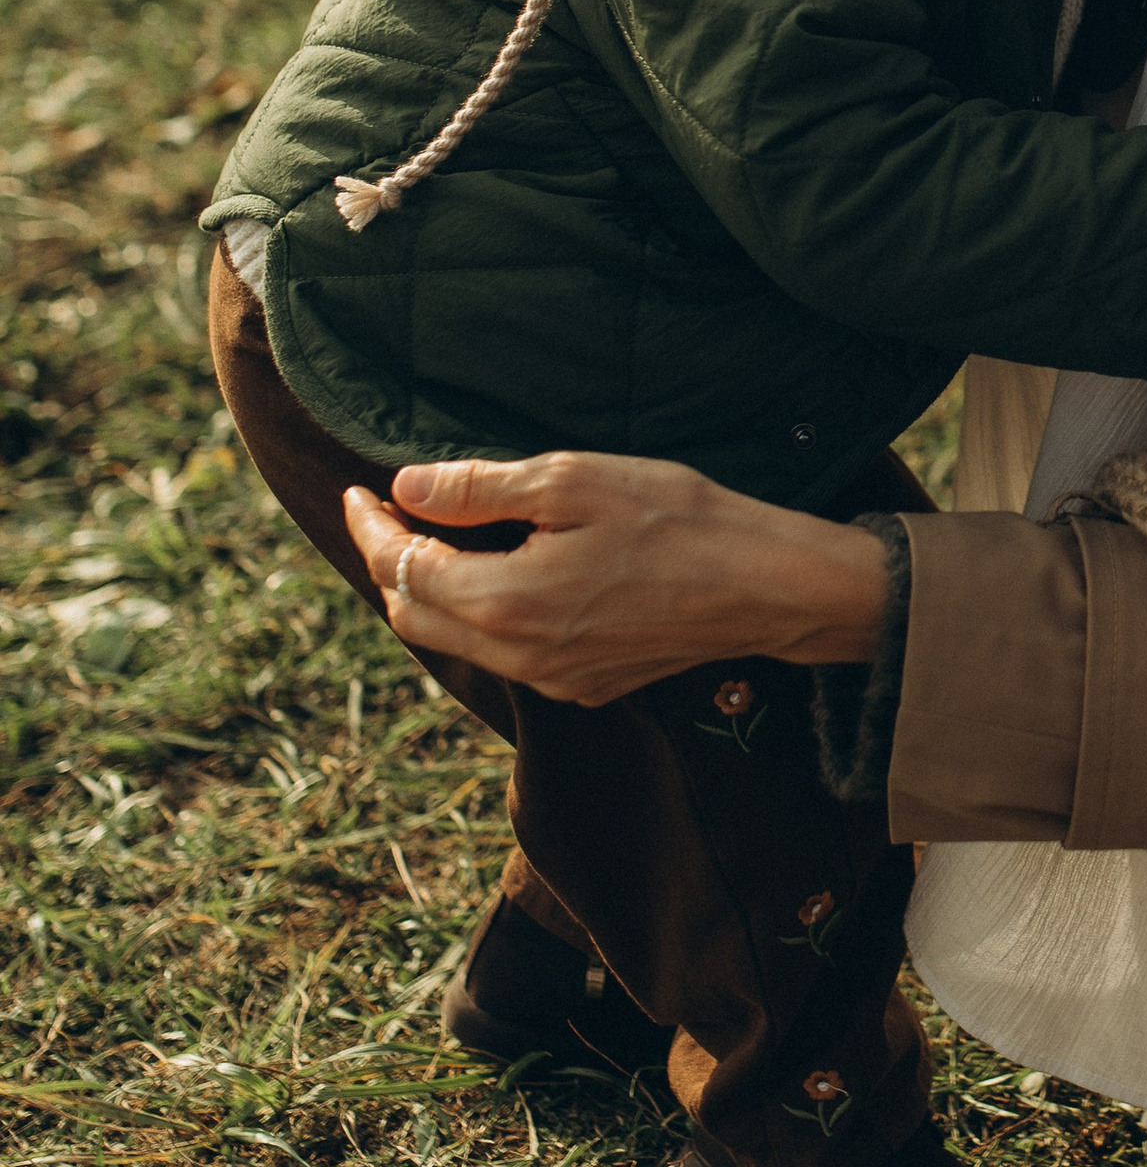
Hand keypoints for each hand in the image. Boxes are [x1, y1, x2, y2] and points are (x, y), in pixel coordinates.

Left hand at [341, 450, 892, 707]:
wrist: (768, 587)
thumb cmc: (680, 520)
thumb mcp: (574, 480)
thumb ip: (480, 487)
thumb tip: (407, 487)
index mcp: (505, 604)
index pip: (402, 570)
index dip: (370, 527)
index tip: (358, 490)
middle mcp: (519, 658)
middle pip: (414, 618)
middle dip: (390, 564)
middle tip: (385, 513)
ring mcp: (554, 681)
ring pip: (458, 642)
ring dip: (432, 592)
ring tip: (434, 538)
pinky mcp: (586, 686)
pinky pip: (506, 655)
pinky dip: (481, 614)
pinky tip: (501, 574)